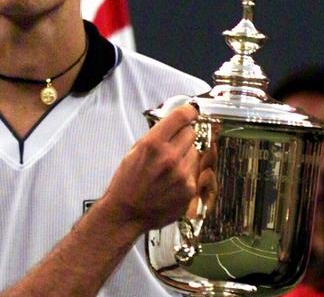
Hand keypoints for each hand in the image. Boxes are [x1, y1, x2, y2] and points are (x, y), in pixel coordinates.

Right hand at [103, 104, 199, 230]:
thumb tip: (174, 125)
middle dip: (184, 136)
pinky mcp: (190, 190)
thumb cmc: (126, 182)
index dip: (188, 111)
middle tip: (174, 145)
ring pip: (196, 153)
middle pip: (191, 134)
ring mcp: (183, 175)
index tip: (191, 111)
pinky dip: (188, 173)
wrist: (127, 212)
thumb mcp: (134, 151)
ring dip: (187, 156)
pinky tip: (173, 180)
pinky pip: (196, 172)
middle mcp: (170, 157)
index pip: (180, 117)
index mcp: (153, 144)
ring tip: (171, 167)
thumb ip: (155, 136)